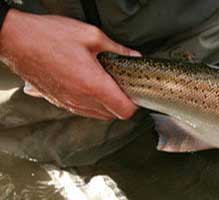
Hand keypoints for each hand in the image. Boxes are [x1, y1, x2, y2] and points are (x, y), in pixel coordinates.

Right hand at [0, 9, 140, 119]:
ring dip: (104, 104)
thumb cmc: (49, 36)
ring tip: (105, 84)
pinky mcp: (55, 100)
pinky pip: (79, 108)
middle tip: (122, 85)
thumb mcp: (91, 36)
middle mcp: (80, 99)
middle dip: (120, 103)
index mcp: (93, 85)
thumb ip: (117, 49)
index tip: (134, 92)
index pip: (124, 111)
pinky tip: (86, 84)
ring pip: (94, 114)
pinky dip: (88, 102)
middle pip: (111, 115)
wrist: (15, 39)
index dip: (134, 103)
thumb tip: (134, 56)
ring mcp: (66, 102)